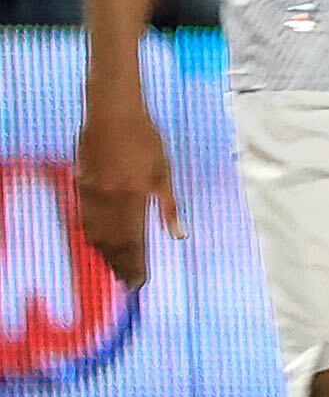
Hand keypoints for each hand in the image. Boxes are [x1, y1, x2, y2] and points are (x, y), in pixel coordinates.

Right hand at [74, 95, 180, 288]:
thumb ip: (169, 207)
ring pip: (95, 233)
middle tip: (127, 282)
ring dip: (105, 253)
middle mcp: (109, 201)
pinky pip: (84, 217)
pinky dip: (91, 234)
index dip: (136, 264)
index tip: (139, 282)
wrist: (113, 114)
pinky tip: (96, 242)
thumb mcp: (164, 173)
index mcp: (133, 199)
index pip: (134, 242)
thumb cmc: (145, 141)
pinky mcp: (80, 184)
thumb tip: (179, 236)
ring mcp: (91, 193)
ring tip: (114, 267)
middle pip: (113, 242)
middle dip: (120, 264)